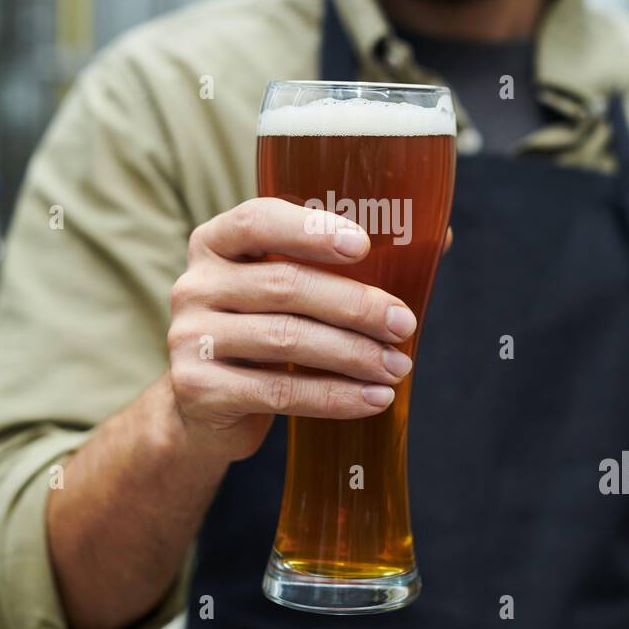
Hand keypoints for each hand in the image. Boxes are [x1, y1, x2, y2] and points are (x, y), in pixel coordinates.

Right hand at [166, 197, 431, 461]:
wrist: (205, 408)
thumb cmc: (264, 330)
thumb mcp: (289, 288)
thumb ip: (346, 261)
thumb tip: (439, 237)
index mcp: (216, 243)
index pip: (257, 220)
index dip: (310, 231)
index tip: (363, 245)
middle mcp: (194, 284)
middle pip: (285, 285)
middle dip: (355, 305)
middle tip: (405, 324)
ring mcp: (189, 337)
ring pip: (286, 339)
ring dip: (353, 355)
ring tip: (398, 367)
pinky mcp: (198, 389)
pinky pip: (278, 391)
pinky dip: (334, 396)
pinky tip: (373, 399)